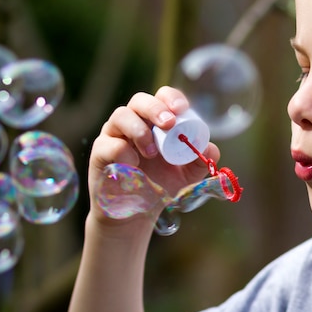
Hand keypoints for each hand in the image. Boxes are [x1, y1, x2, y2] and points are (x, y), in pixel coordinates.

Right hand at [88, 86, 219, 223]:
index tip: (181, 110)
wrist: (136, 214)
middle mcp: (133, 123)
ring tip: (151, 152)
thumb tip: (211, 148)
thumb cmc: (160, 186)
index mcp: (155, 122)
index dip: (171, 98)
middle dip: (155, 108)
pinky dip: (124, 152)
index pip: (161, 97)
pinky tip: (134, 166)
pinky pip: (109, 144)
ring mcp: (114, 135)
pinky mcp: (100, 153)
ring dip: (140, 130)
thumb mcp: (187, 175)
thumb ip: (200, 160)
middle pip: (139, 100)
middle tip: (169, 124)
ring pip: (120, 115)